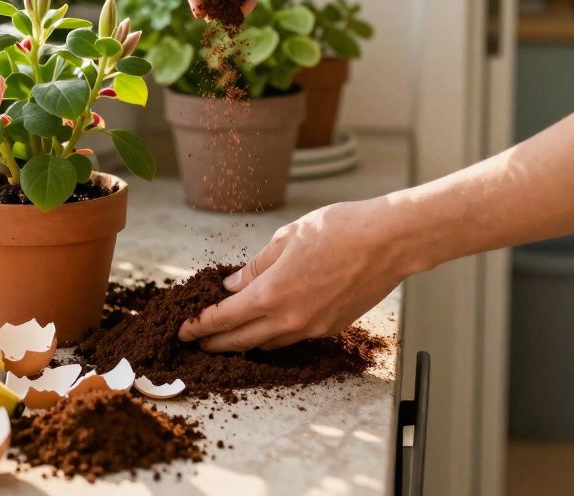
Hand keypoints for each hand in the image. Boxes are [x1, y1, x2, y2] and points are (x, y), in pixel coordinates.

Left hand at [178, 198, 423, 351]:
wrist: (389, 242)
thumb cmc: (340, 230)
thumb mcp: (287, 238)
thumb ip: (256, 266)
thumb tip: (233, 284)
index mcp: (272, 294)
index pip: (224, 318)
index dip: (199, 325)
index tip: (184, 329)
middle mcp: (289, 319)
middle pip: (240, 340)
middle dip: (214, 342)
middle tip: (197, 340)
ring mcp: (312, 328)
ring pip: (267, 344)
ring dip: (244, 342)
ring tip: (229, 335)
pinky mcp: (331, 328)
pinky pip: (293, 339)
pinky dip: (274, 336)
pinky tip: (268, 326)